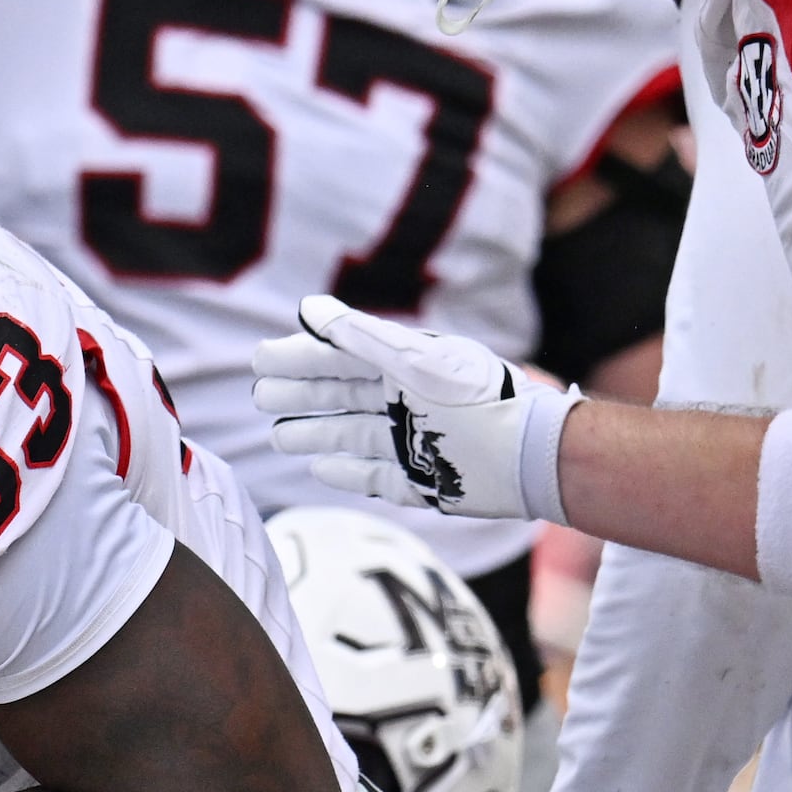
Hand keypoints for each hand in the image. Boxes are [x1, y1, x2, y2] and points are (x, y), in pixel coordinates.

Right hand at [251, 296, 570, 521]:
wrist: (530, 455)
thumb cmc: (476, 400)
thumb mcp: (416, 362)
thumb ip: (361, 337)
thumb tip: (308, 309)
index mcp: (402, 367)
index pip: (339, 358)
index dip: (300, 357)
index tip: (261, 359)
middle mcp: (404, 402)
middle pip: (340, 396)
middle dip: (299, 394)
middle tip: (261, 395)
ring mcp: (410, 443)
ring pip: (350, 436)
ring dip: (313, 433)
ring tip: (278, 435)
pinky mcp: (421, 482)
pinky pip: (373, 476)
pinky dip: (345, 473)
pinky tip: (318, 469)